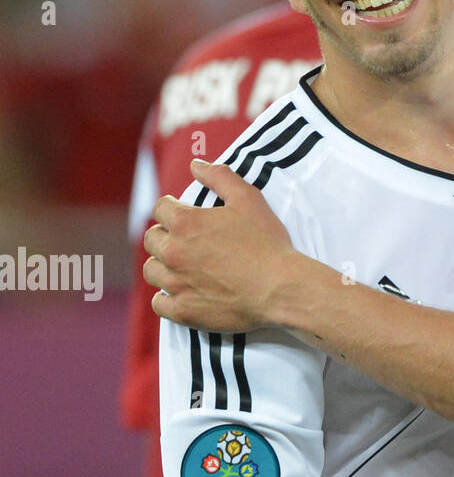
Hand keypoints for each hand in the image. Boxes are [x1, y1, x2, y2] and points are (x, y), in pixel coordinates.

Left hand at [144, 159, 297, 331]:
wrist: (280, 286)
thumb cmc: (266, 241)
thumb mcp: (249, 199)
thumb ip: (220, 177)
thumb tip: (196, 165)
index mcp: (185, 223)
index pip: (160, 208)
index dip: (173, 207)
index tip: (185, 212)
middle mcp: (173, 253)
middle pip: (151, 239)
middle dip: (165, 234)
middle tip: (186, 238)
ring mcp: (176, 284)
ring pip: (152, 270)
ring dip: (163, 264)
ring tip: (182, 264)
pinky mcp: (183, 310)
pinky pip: (159, 302)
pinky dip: (166, 296)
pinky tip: (182, 290)